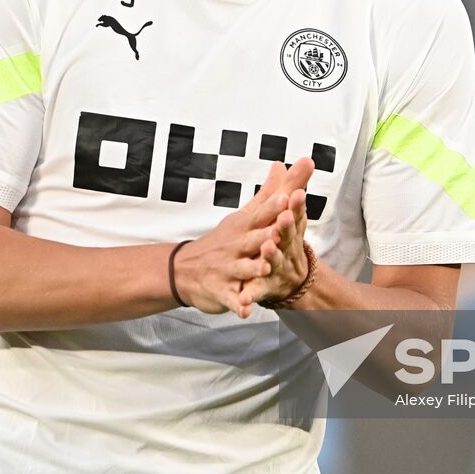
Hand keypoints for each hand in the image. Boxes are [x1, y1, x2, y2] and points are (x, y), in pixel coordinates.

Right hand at [174, 158, 313, 317]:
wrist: (185, 269)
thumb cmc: (223, 240)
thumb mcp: (245, 214)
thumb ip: (269, 191)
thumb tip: (284, 163)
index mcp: (244, 226)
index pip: (262, 214)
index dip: (275, 206)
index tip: (290, 193)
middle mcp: (236, 246)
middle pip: (253, 239)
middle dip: (267, 235)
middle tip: (280, 228)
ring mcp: (228, 269)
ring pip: (242, 269)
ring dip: (253, 269)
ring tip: (265, 268)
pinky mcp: (222, 291)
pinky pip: (231, 298)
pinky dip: (238, 304)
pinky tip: (246, 310)